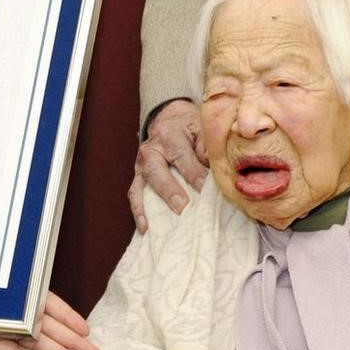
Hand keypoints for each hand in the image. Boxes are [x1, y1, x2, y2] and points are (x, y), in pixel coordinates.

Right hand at [129, 100, 207, 232]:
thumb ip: (207, 148)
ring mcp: (141, 165)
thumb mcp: (201, 129)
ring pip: (141, 185)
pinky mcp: (138, 177)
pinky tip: (145, 228)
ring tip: (157, 225)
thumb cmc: (190, 128)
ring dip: (149, 206)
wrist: (170, 120)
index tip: (205, 190)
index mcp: (169, 135)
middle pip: (156, 171)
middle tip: (182, 207)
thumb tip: (215, 170)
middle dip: (169, 191)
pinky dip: (139, 212)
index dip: (194, 175)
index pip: (182, 157)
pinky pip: (135, 194)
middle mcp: (151, 149)